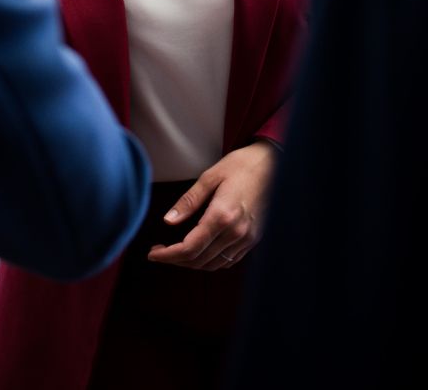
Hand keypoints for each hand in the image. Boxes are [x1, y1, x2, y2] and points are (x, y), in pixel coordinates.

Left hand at [146, 141, 277, 270]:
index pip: (189, 248)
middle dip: (175, 260)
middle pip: (199, 260)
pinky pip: (229, 260)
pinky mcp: (255, 239)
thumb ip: (188, 201)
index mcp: (222, 216)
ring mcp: (248, 238)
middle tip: (159, 251)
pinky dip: (211, 261)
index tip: (152, 253)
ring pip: (214, 264)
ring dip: (192, 263)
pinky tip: (200, 250)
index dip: (167, 255)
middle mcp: (236, 232)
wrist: (275, 164)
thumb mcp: (210, 177)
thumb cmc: (241, 165)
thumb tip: (168, 221)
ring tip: (176, 252)